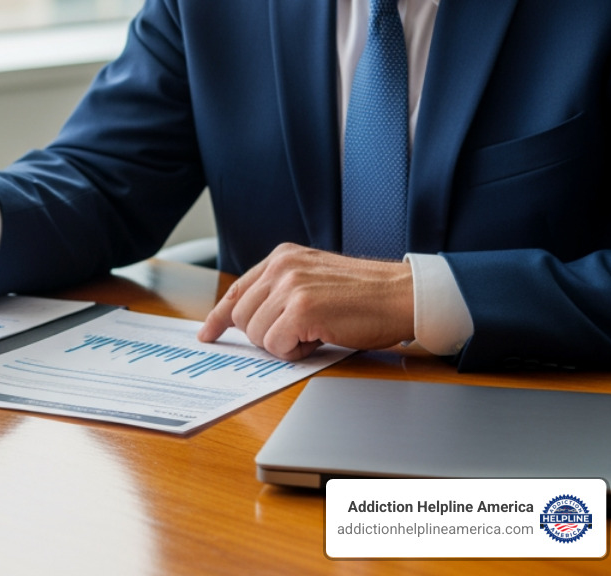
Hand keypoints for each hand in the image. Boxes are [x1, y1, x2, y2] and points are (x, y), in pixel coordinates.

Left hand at [196, 243, 414, 358]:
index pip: (238, 289)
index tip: (208, 333)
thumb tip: (251, 319)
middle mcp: (281, 267)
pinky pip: (276, 345)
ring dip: (283, 344)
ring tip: (314, 333)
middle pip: (242, 317)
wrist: (402, 296)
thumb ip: (282, 290)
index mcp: (282, 257)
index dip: (220, 316)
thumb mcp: (315, 278)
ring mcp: (290, 286)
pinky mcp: (301, 309)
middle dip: (264, 336)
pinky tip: (319, 339)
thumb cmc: (366, 295)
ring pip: (256, 334)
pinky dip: (295, 352)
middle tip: (297, 336)